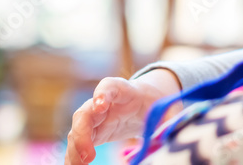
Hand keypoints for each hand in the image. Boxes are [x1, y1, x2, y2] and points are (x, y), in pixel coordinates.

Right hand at [65, 69, 181, 164]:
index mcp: (124, 91)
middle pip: (85, 112)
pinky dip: (74, 156)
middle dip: (82, 131)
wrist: (147, 102)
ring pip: (77, 130)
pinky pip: (78, 144)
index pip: (109, 86)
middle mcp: (104, 103)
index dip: (102, 93)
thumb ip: (169, 120)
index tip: (100, 104)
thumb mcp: (168, 109)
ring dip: (75, 149)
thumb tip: (167, 137)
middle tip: (89, 154)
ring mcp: (95, 118)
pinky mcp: (93, 133)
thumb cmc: (156, 102)